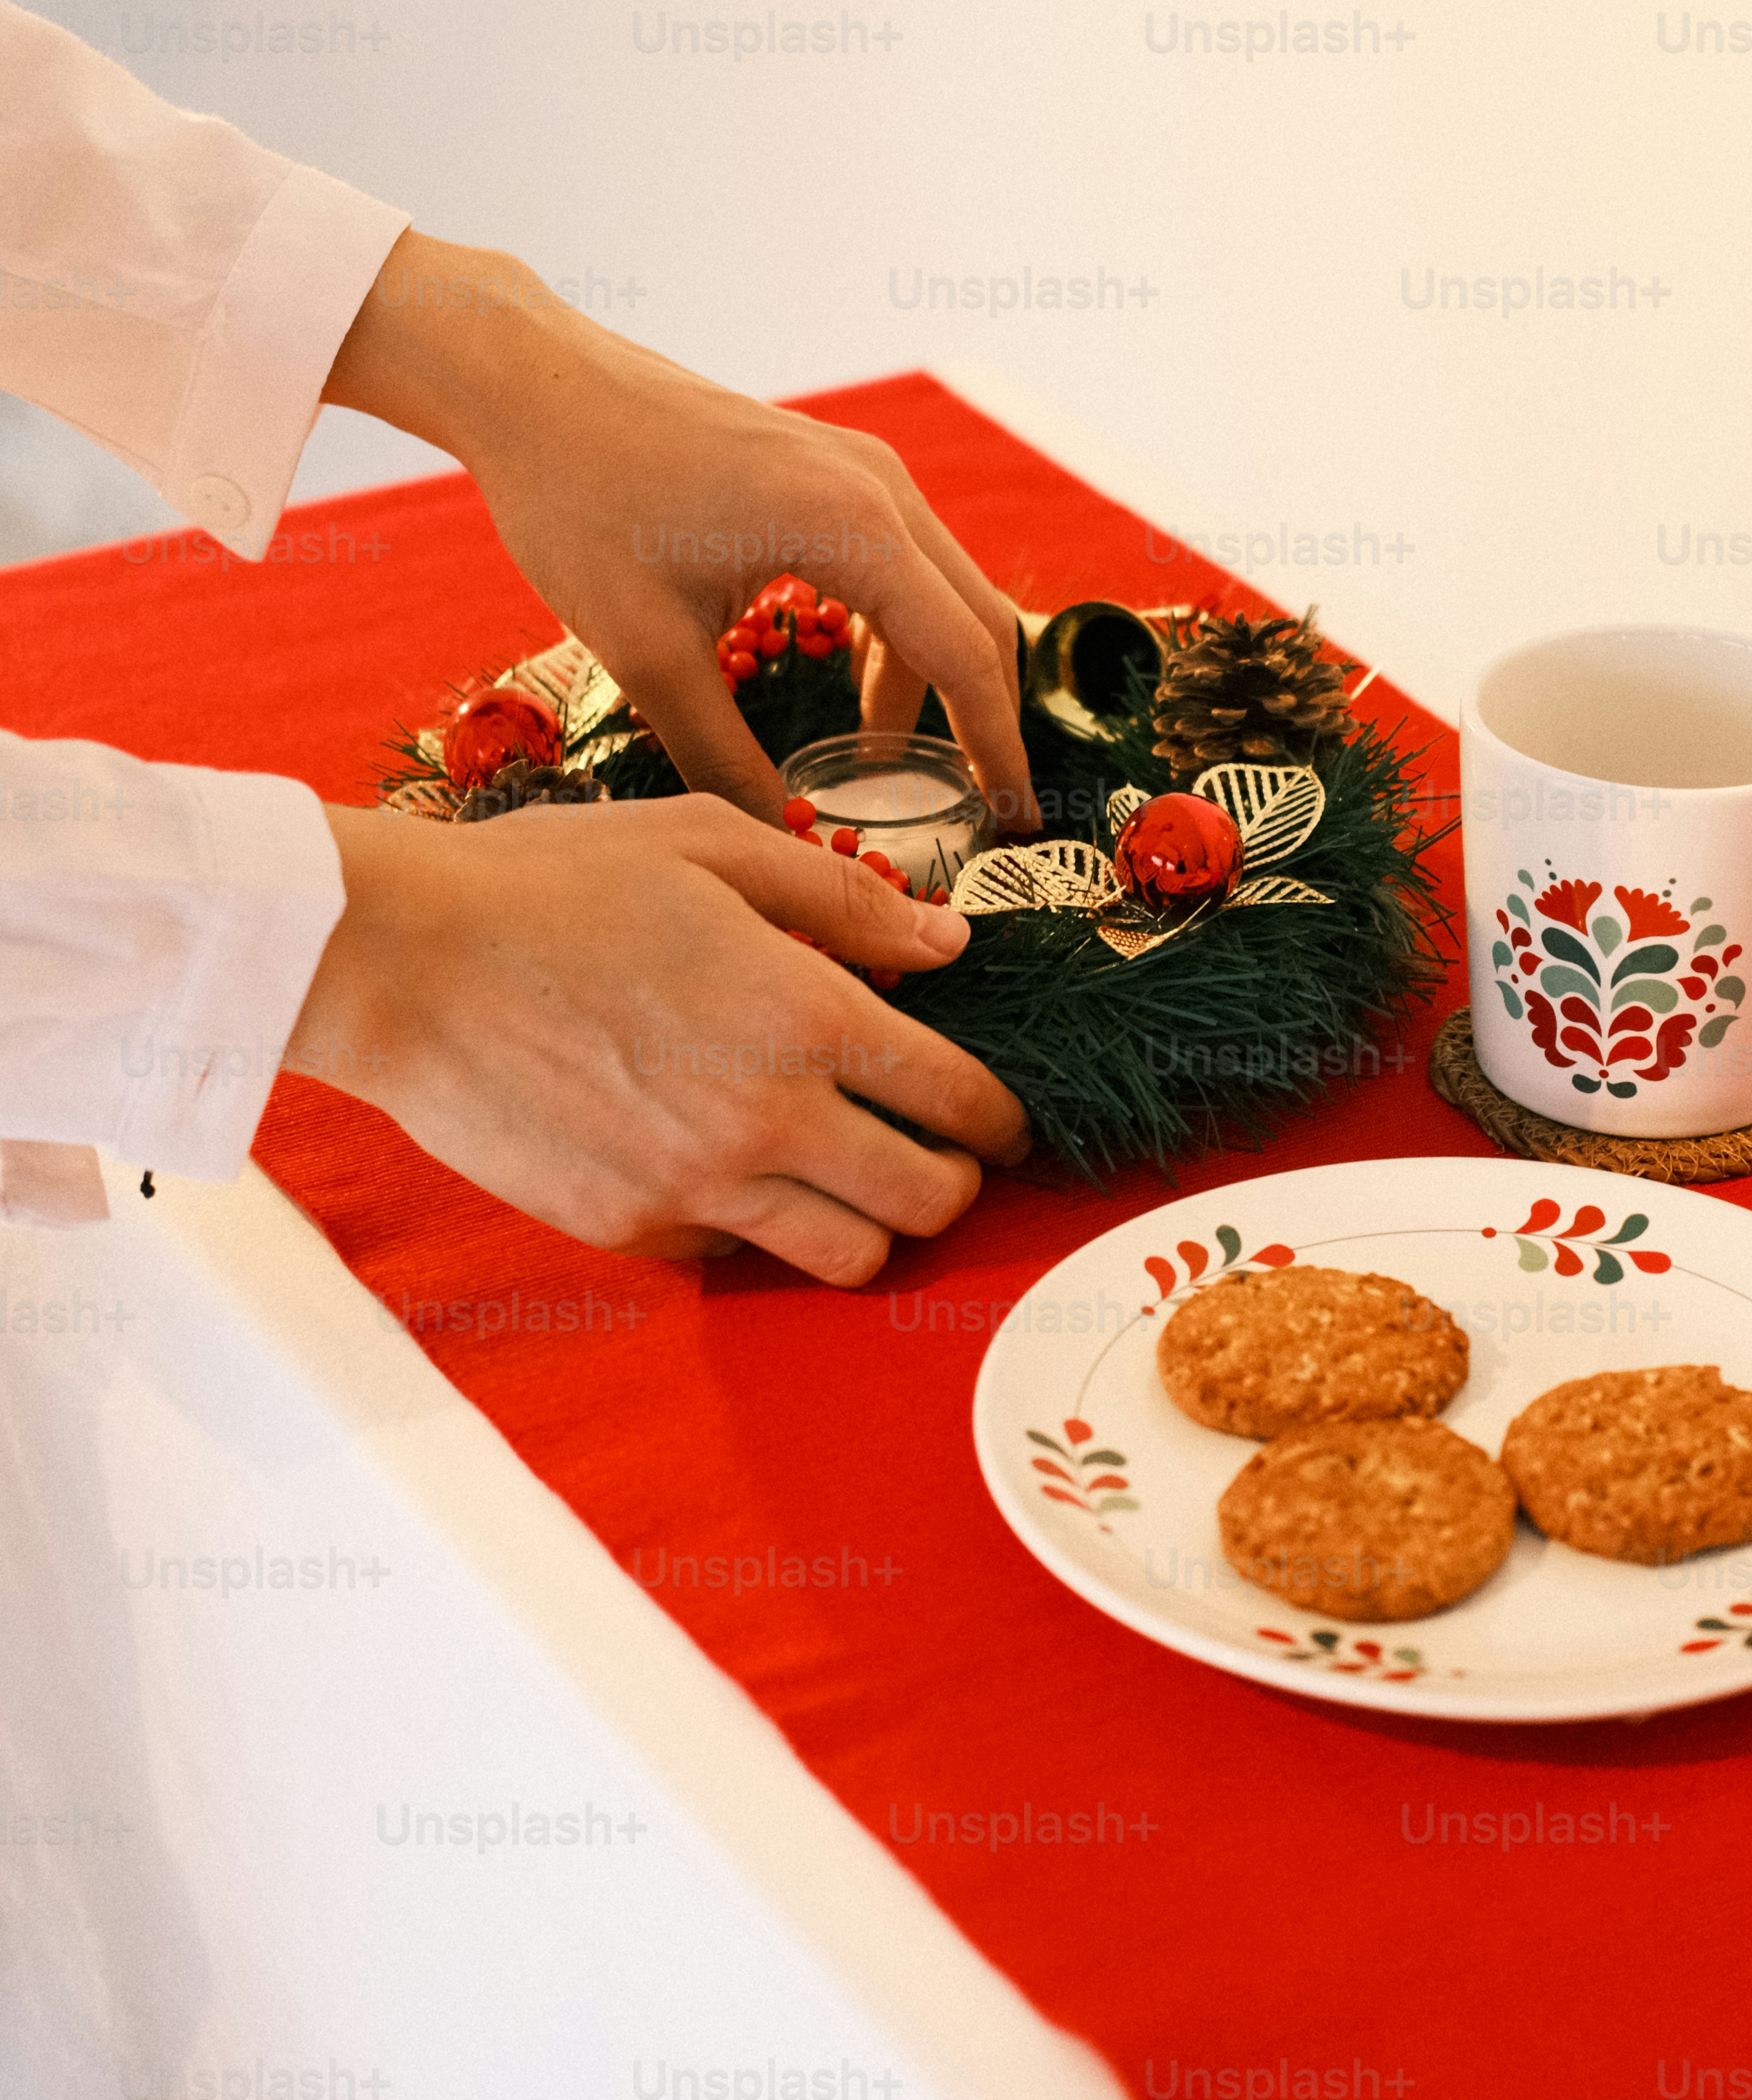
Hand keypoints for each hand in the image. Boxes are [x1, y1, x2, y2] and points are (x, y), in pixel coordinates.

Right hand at [286, 800, 1030, 1282]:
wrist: (403, 962)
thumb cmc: (554, 882)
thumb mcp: (712, 842)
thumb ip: (845, 898)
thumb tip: (948, 941)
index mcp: (804, 1017)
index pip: (959, 1101)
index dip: (1000, 1117)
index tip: (999, 1119)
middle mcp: (764, 1121)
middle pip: (925, 1202)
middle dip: (953, 1180)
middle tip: (938, 1150)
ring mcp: (693, 1189)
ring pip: (846, 1257)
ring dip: (870, 1222)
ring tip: (850, 1173)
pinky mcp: (628, 1229)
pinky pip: (737, 1257)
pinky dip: (760, 1228)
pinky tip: (735, 1168)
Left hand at [324, 236, 1036, 827]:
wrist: (535, 388)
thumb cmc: (580, 506)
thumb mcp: (646, 654)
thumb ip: (722, 757)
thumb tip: (777, 837)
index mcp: (851, 528)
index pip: (965, 656)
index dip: (997, 749)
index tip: (1012, 821)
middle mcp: (879, 487)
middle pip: (979, 619)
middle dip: (983, 719)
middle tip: (976, 807)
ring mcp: (861, 466)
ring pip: (944, 587)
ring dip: (931, 675)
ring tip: (883, 757)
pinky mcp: (831, 464)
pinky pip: (902, 556)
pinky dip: (898, 627)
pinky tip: (848, 680)